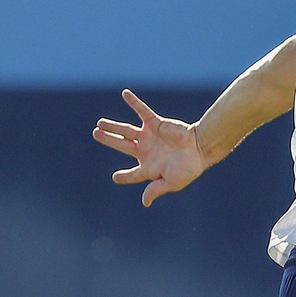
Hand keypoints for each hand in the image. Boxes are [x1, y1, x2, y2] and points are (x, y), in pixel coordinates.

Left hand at [92, 89, 208, 206]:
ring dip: (113, 126)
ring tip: (100, 122)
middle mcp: (147, 150)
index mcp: (149, 167)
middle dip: (109, 139)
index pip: (133, 174)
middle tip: (96, 133)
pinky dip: (133, 103)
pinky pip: (142, 111)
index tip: (115, 178)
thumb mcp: (171, 183)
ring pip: (127, 130)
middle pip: (122, 145)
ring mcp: (150, 136)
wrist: (200, 149)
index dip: (124, 177)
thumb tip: (145, 203)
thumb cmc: (187, 169)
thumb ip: (155, 189)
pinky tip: (124, 94)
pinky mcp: (156, 124)